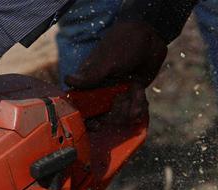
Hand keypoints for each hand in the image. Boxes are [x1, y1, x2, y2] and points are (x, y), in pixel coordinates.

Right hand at [66, 21, 164, 144]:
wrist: (150, 36)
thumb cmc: (123, 45)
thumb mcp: (106, 62)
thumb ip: (89, 76)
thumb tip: (67, 80)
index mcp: (89, 82)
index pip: (81, 106)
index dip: (86, 119)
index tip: (96, 126)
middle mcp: (101, 89)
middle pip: (101, 115)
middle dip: (112, 117)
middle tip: (119, 111)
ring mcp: (117, 92)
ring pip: (119, 114)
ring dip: (128, 112)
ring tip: (135, 103)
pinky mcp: (132, 92)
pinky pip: (133, 107)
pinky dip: (138, 107)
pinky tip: (141, 101)